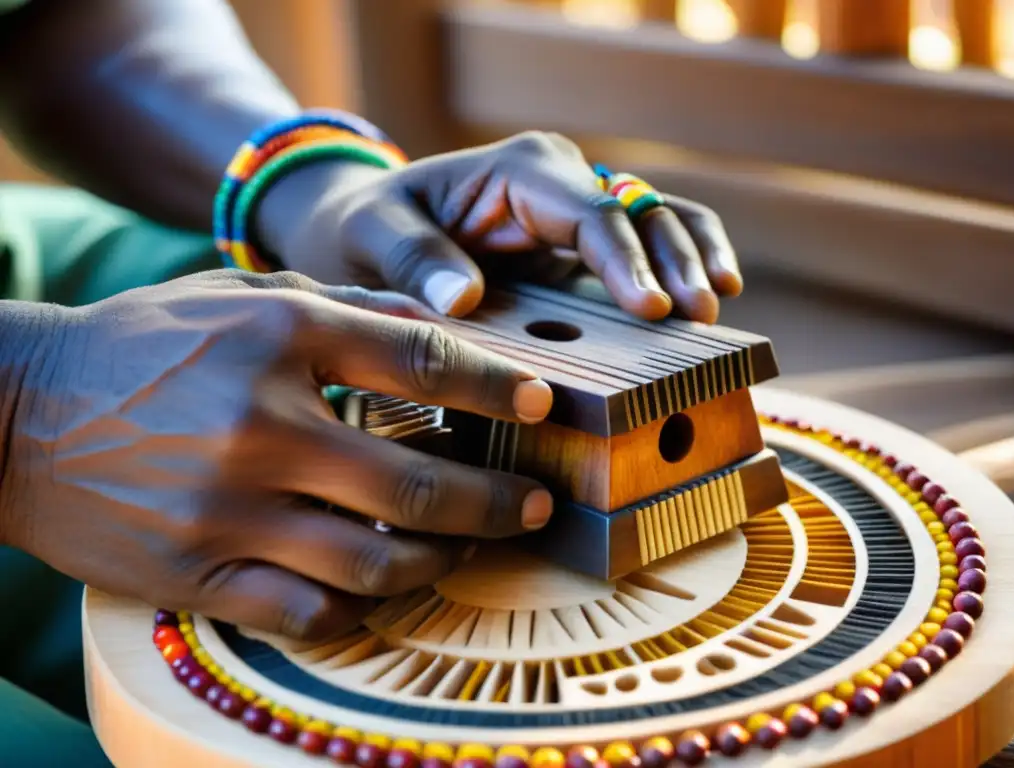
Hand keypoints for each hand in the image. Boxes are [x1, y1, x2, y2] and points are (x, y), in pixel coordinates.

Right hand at [0, 270, 553, 641]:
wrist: (17, 412)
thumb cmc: (141, 345)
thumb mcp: (236, 297)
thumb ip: (341, 308)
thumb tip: (435, 324)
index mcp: (277, 341)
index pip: (421, 363)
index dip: (497, 387)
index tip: (541, 404)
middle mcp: (260, 428)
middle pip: (417, 484)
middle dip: (497, 502)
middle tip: (536, 507)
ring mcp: (227, 511)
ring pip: (375, 564)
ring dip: (442, 562)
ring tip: (469, 548)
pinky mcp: (195, 575)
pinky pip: (309, 614)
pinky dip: (363, 609)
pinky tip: (386, 588)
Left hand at [258, 132, 741, 323]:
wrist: (373, 229)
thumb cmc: (373, 228)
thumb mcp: (372, 237)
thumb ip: (413, 260)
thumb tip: (466, 299)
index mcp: (518, 171)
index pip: (588, 212)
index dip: (623, 259)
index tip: (649, 308)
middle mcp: (560, 181)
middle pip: (637, 211)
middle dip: (674, 261)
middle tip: (701, 315)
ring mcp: (578, 208)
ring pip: (658, 218)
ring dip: (692, 258)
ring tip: (717, 306)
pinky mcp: (583, 242)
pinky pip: (648, 242)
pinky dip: (682, 261)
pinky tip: (711, 291)